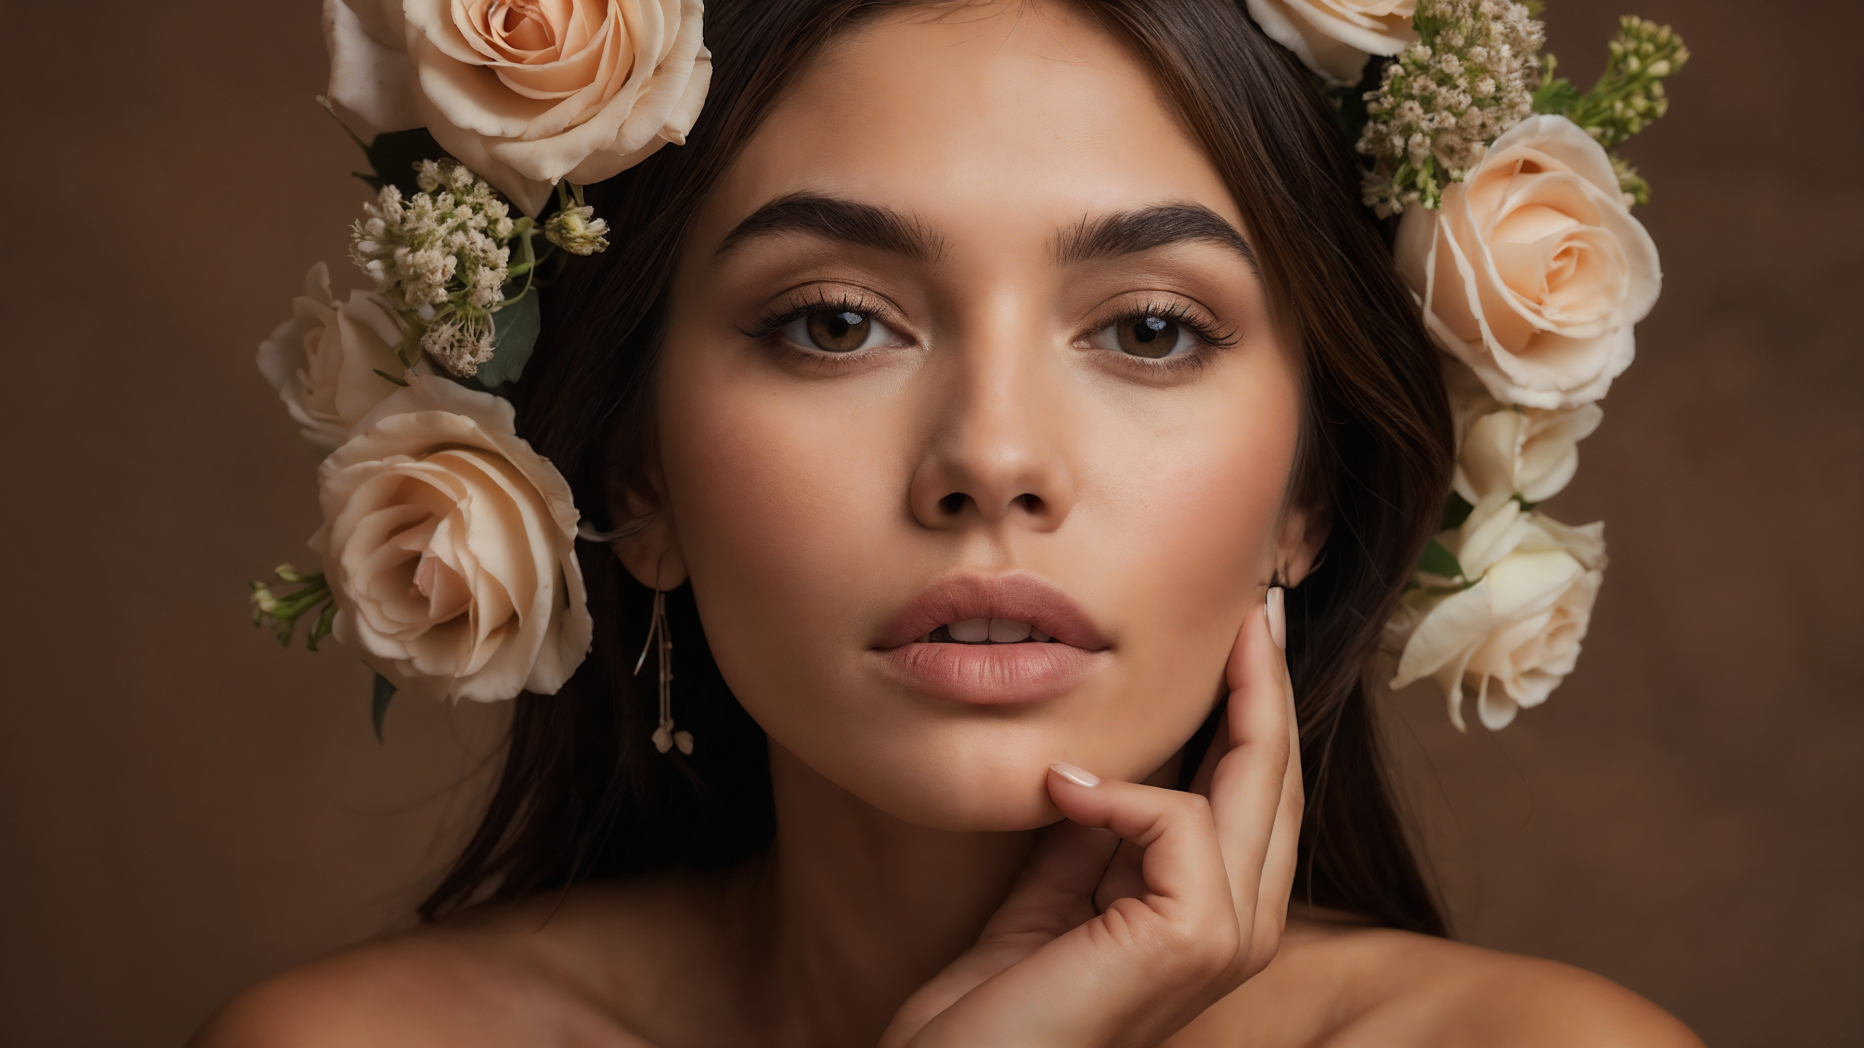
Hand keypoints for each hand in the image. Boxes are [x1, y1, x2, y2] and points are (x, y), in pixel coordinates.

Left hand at [879, 591, 1302, 1047]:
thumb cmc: (994, 1007)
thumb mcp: (1053, 891)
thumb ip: (1096, 832)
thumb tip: (1100, 762)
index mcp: (1214, 912)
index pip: (1257, 790)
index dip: (1259, 703)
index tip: (1251, 625)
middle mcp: (1242, 926)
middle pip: (1277, 776)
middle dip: (1268, 681)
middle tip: (1257, 602)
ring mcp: (1227, 938)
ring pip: (1253, 783)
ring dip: (1219, 706)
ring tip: (1201, 648)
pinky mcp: (1195, 939)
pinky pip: (1180, 820)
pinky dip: (1118, 795)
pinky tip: (1062, 792)